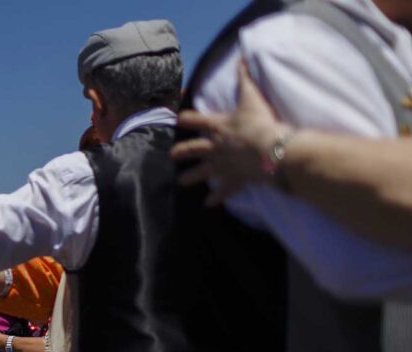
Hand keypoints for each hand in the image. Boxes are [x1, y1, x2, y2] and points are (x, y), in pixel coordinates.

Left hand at [172, 60, 287, 204]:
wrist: (271, 149)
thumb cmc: (261, 122)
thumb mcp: (252, 97)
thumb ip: (245, 78)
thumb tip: (241, 56)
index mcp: (216, 127)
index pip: (193, 120)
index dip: (184, 119)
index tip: (176, 120)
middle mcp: (213, 147)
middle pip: (190, 150)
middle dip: (179, 152)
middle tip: (171, 155)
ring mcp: (221, 166)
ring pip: (200, 173)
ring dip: (190, 178)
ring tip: (181, 182)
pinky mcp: (232, 180)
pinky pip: (221, 192)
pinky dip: (215, 198)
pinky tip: (207, 204)